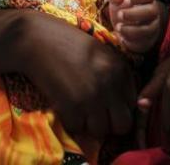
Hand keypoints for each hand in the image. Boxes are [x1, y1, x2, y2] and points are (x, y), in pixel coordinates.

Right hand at [18, 12, 136, 138]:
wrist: (36, 38)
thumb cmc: (66, 41)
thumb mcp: (99, 52)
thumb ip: (114, 73)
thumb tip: (122, 101)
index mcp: (120, 68)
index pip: (132, 104)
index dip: (119, 108)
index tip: (106, 106)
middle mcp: (110, 84)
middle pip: (122, 125)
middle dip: (110, 124)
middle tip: (95, 115)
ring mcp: (91, 97)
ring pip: (100, 132)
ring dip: (89, 126)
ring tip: (79, 111)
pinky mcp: (70, 106)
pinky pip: (77, 130)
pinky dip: (70, 123)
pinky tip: (65, 108)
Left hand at [108, 0, 163, 53]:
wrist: (126, 25)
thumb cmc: (123, 7)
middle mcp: (152, 12)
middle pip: (151, 11)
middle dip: (135, 13)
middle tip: (120, 14)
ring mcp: (152, 26)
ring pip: (148, 28)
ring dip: (132, 28)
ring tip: (118, 26)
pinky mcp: (147, 39)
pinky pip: (142, 40)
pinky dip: (130, 38)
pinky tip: (120, 35)